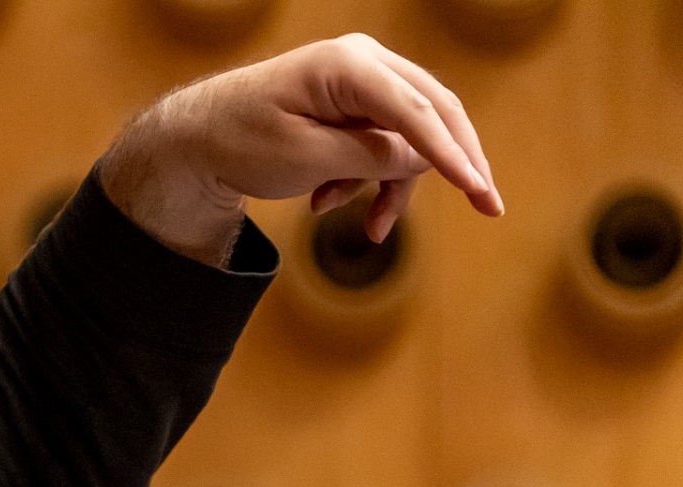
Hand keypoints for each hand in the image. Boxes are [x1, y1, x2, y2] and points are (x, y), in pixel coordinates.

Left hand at [98, 34, 502, 264]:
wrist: (196, 139)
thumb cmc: (240, 142)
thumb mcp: (306, 158)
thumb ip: (370, 156)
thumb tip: (428, 157)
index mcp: (348, 66)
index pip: (415, 111)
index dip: (451, 153)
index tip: (478, 190)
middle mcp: (363, 62)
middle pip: (433, 113)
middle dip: (453, 164)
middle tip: (487, 207)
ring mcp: (360, 81)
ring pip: (408, 136)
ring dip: (391, 185)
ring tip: (370, 228)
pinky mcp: (353, 105)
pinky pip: (382, 143)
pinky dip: (366, 179)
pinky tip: (328, 204)